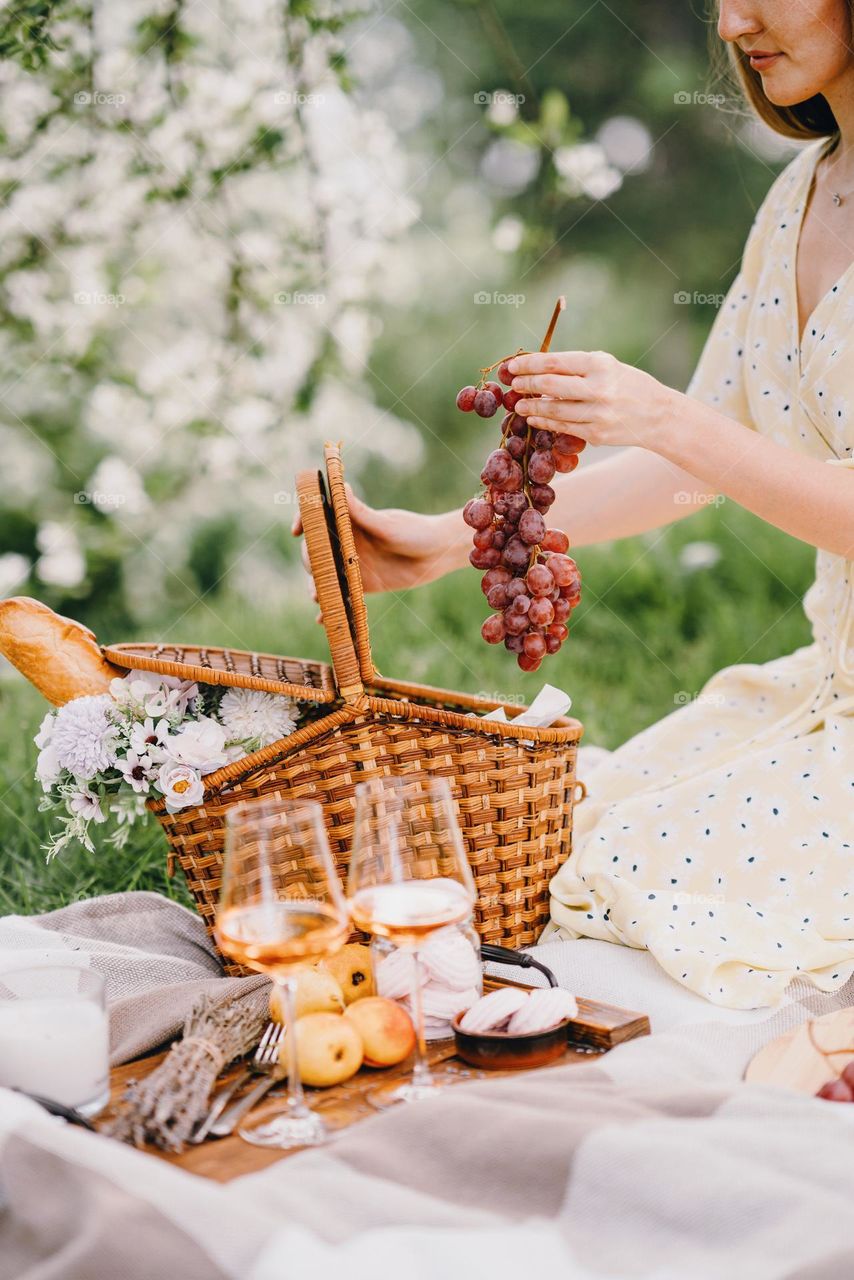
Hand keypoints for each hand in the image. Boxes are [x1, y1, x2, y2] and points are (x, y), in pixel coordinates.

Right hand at [291, 485, 466, 596]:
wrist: (437, 555)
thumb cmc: (415, 532)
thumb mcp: (387, 525)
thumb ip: (362, 513)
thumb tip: (342, 487)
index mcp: (349, 521)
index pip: (317, 518)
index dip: (303, 522)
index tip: (297, 530)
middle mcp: (346, 542)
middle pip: (316, 552)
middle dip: (311, 562)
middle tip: (317, 571)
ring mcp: (352, 564)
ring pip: (324, 576)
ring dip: (317, 587)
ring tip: (318, 596)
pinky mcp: (361, 585)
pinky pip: (340, 596)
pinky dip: (330, 608)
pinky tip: (322, 619)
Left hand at [508, 350, 676, 450]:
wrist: (658, 415)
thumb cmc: (628, 385)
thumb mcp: (608, 366)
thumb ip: (577, 367)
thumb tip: (538, 367)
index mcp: (600, 365)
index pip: (554, 362)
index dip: (529, 364)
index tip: (513, 366)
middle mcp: (599, 388)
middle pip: (550, 385)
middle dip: (526, 384)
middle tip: (513, 384)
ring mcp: (597, 414)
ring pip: (553, 409)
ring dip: (532, 406)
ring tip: (519, 404)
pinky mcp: (596, 434)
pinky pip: (562, 427)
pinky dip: (545, 422)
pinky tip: (533, 418)